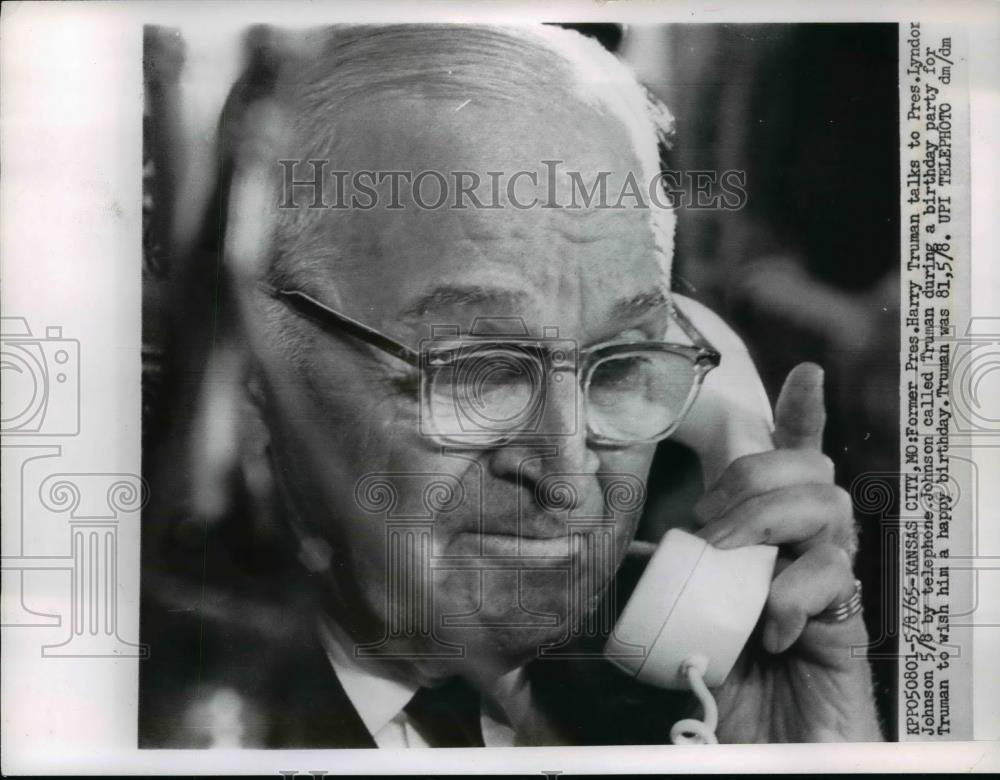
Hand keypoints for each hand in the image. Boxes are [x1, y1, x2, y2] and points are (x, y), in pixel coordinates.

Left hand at [693, 362, 882, 742]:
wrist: (777, 749)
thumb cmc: (734, 681)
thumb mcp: (691, 620)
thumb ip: (671, 583)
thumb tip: (626, 553)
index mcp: (773, 536)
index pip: (794, 460)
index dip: (802, 415)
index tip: (805, 374)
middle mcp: (809, 546)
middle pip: (809, 469)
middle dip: (755, 475)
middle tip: (708, 521)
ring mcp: (829, 579)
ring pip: (826, 507)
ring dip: (766, 521)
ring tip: (728, 561)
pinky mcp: (844, 618)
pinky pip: (832, 577)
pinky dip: (790, 595)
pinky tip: (767, 631)